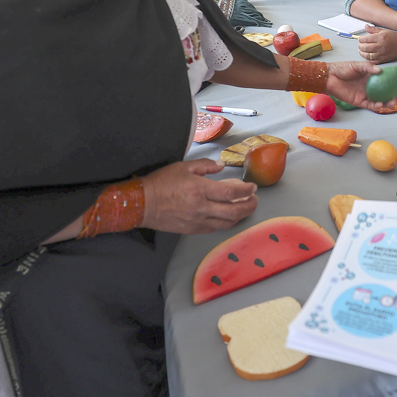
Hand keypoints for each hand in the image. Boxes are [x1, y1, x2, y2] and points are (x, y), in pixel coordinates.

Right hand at [141, 159, 257, 233]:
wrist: (142, 204)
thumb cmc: (161, 182)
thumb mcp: (183, 166)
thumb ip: (205, 165)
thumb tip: (221, 166)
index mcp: (200, 190)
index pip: (231, 193)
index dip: (246, 191)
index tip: (252, 187)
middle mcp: (201, 208)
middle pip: (234, 211)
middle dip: (249, 206)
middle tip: (255, 200)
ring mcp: (198, 222)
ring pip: (227, 223)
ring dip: (241, 216)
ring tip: (246, 208)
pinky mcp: (193, 230)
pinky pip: (215, 228)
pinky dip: (226, 222)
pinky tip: (229, 216)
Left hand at [324, 60, 396, 110]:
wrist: (329, 76)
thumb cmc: (342, 68)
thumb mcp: (357, 65)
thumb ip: (368, 67)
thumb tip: (380, 71)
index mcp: (370, 76)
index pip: (384, 80)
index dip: (393, 82)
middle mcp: (368, 86)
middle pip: (383, 92)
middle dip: (393, 94)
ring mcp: (364, 94)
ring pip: (378, 100)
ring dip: (386, 102)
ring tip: (393, 101)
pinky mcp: (358, 101)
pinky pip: (369, 105)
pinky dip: (375, 105)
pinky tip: (380, 104)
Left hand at [358, 27, 396, 63]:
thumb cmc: (394, 37)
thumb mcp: (384, 30)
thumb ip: (373, 29)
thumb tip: (365, 26)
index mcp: (380, 37)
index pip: (365, 39)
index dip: (360, 39)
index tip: (360, 39)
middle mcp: (380, 46)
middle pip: (364, 47)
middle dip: (360, 46)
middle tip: (360, 45)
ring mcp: (381, 54)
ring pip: (367, 55)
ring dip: (362, 53)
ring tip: (362, 50)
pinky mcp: (383, 60)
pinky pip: (372, 61)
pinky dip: (368, 59)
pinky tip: (368, 55)